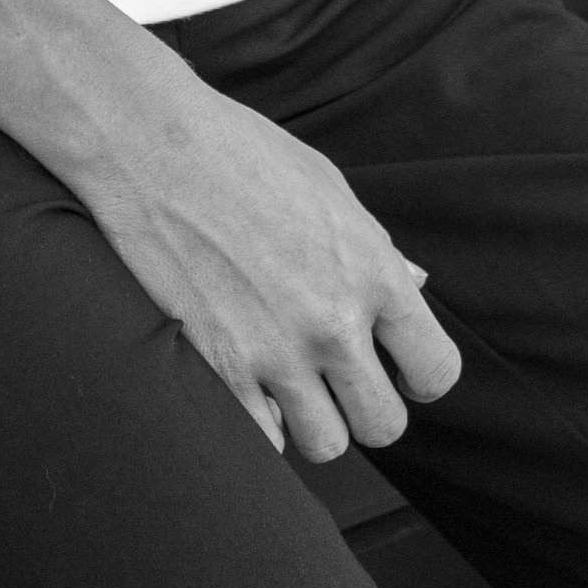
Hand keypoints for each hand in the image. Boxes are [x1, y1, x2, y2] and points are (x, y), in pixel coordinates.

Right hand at [77, 77, 463, 462]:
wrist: (151, 143)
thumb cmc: (240, 151)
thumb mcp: (326, 186)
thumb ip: (375, 248)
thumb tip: (414, 287)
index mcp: (371, 272)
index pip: (436, 369)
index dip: (418, 377)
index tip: (396, 371)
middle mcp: (333, 322)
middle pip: (383, 425)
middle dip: (365, 410)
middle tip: (337, 383)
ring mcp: (275, 352)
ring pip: (325, 444)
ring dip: (309, 420)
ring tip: (286, 383)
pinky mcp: (218, 368)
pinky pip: (262, 442)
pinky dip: (258, 425)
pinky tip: (245, 387)